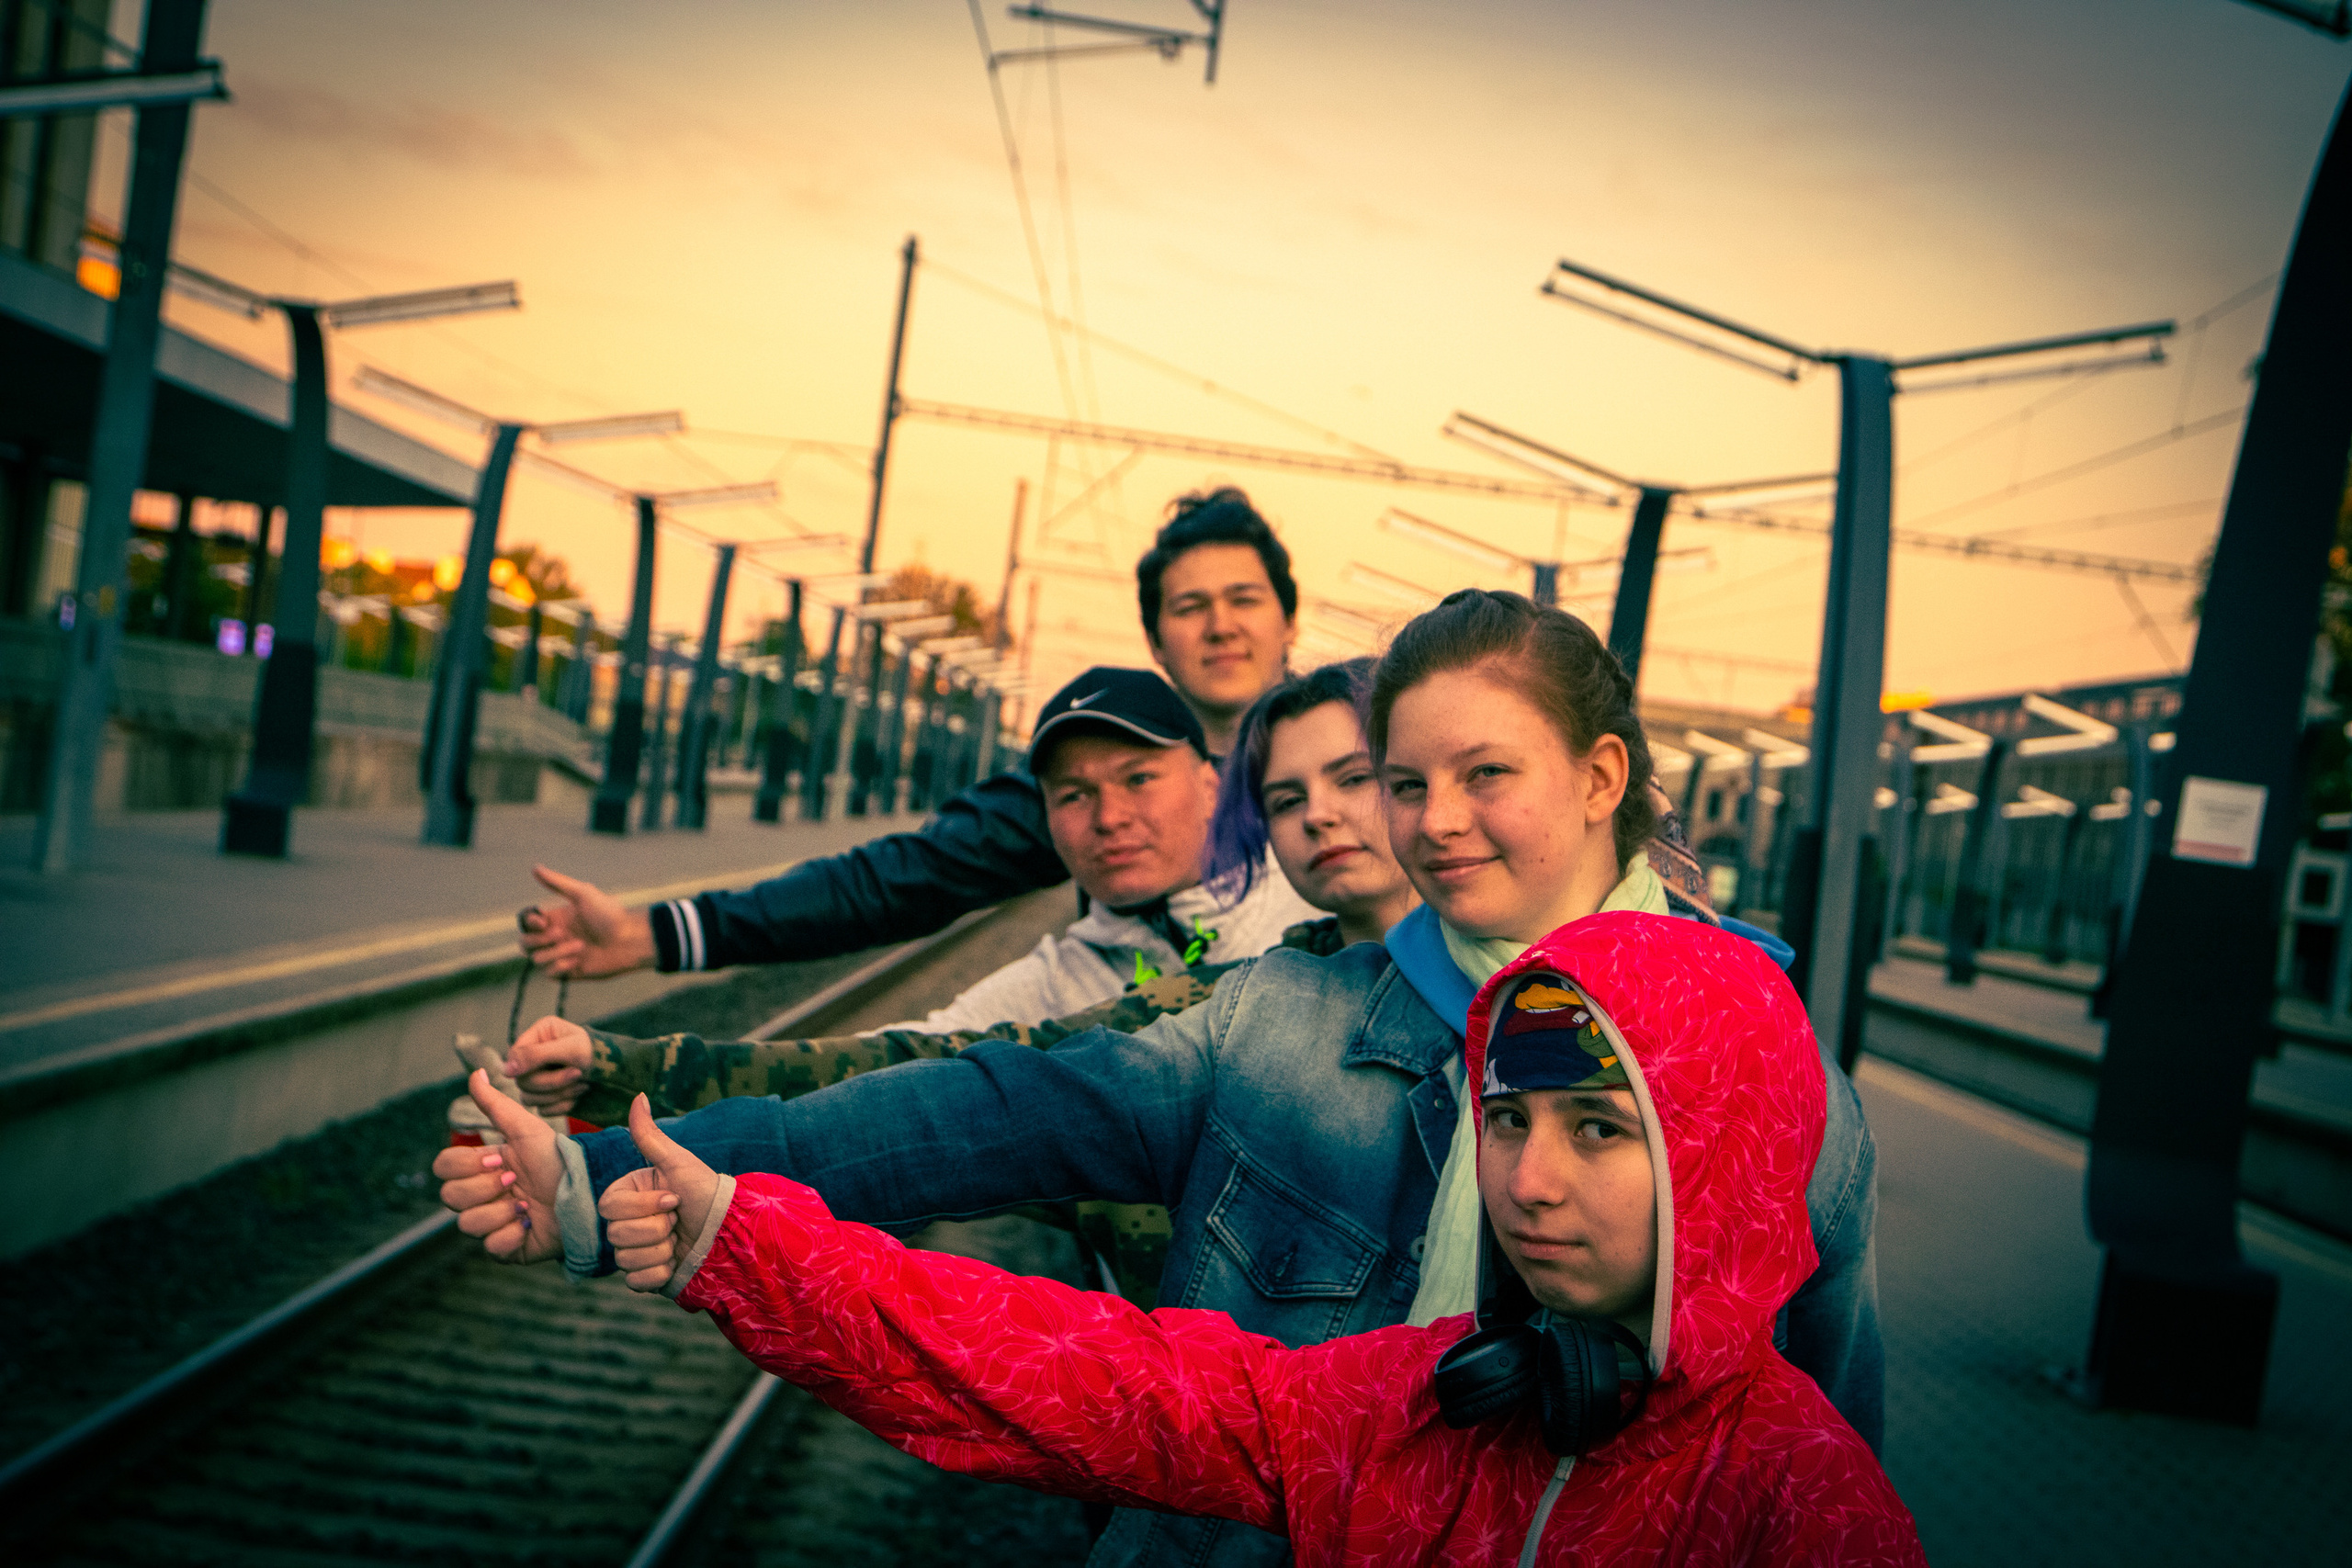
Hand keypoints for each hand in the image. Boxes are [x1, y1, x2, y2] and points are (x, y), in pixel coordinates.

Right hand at [432, 1069, 564, 1264]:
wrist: (587, 1190)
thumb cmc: (557, 1158)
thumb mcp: (526, 1128)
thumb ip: (495, 1104)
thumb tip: (476, 1072)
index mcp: (481, 1167)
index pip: (444, 1167)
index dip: (468, 1164)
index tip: (500, 1158)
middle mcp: (482, 1196)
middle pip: (450, 1196)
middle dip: (485, 1187)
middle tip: (516, 1180)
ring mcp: (492, 1222)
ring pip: (467, 1224)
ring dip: (501, 1211)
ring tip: (529, 1203)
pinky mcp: (507, 1248)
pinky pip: (491, 1247)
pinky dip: (513, 1235)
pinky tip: (532, 1222)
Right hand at [505, 1015, 591, 1113]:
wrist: (619, 1075)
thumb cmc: (598, 1054)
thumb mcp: (570, 1049)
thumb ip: (537, 1055)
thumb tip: (506, 1070)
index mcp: (540, 1035)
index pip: (515, 1055)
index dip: (524, 1067)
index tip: (543, 1069)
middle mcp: (535, 1056)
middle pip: (522, 1080)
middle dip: (551, 1082)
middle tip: (577, 1074)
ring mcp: (540, 1077)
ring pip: (529, 1098)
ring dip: (558, 1094)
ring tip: (581, 1084)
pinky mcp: (547, 1097)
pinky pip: (542, 1110)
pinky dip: (561, 1106)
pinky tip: (578, 1096)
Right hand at [520, 864, 656, 977]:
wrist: (630, 940)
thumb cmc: (610, 915)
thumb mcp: (583, 894)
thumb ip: (557, 883)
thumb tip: (534, 867)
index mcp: (556, 918)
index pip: (526, 922)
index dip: (529, 922)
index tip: (543, 920)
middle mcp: (555, 937)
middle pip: (525, 942)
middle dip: (539, 939)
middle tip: (560, 933)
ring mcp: (561, 955)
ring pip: (536, 959)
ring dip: (556, 953)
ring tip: (581, 946)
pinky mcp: (568, 972)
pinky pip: (548, 973)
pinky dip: (560, 966)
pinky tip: (578, 960)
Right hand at [600, 1094, 721, 1292]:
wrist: (731, 1231)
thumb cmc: (705, 1192)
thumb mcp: (678, 1162)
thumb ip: (650, 1135)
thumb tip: (639, 1095)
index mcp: (626, 1194)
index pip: (611, 1207)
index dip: (644, 1207)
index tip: (673, 1200)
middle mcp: (625, 1222)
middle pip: (616, 1235)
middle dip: (656, 1229)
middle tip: (678, 1221)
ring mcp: (634, 1250)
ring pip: (626, 1259)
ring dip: (661, 1251)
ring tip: (679, 1241)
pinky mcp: (644, 1276)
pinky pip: (636, 1282)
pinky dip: (659, 1274)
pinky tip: (676, 1262)